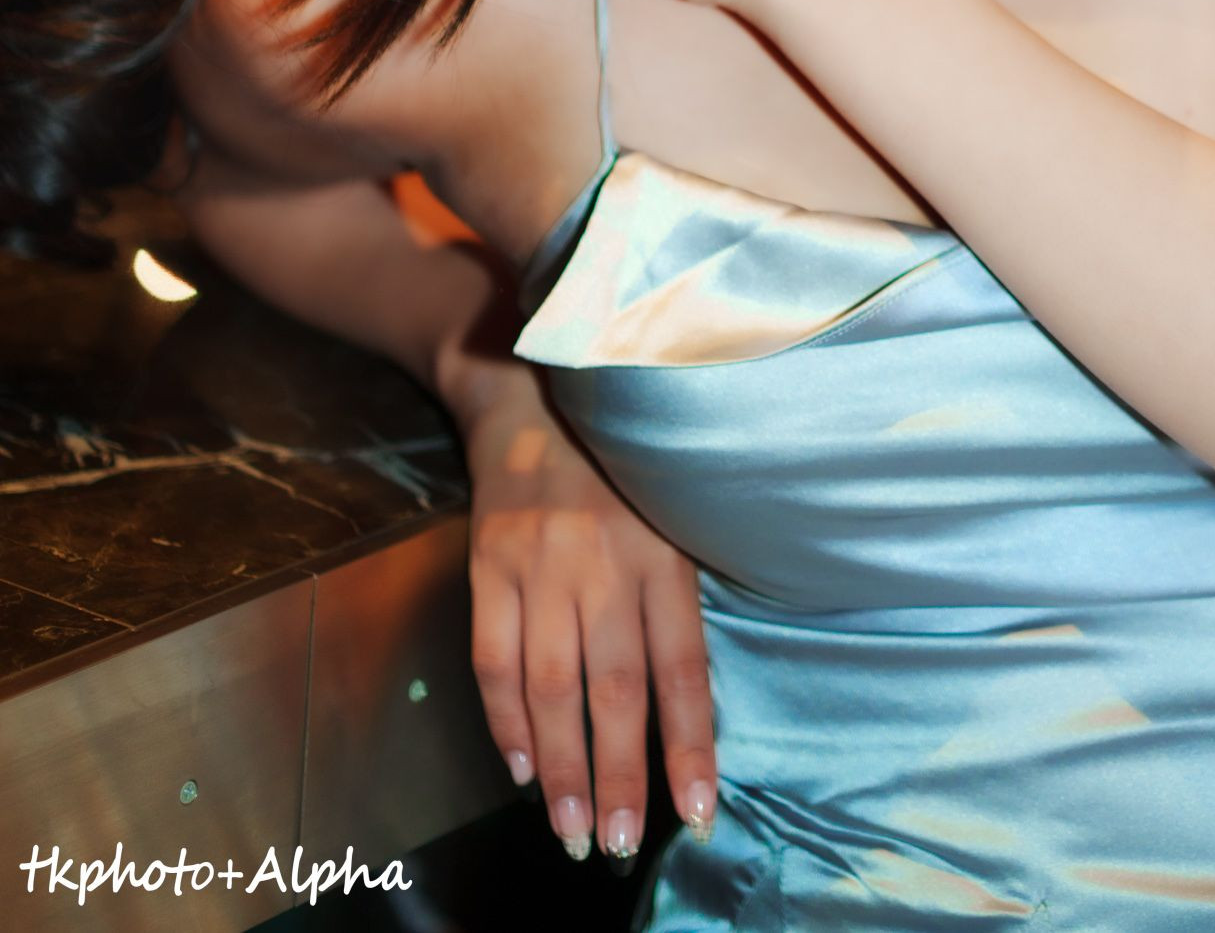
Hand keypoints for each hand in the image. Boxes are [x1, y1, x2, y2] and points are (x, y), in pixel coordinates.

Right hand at [461, 368, 717, 863]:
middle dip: (619, 776)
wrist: (535, 396)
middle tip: (616, 844)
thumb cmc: (622, 472)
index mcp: (665, 554)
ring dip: (562, 768)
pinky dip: (504, 721)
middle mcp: (605, 561)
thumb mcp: (672, 518)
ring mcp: (542, 562)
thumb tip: (690, 714)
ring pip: (550, 685)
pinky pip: (492, 657)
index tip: (698, 813)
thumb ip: (678, 603)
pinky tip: (522, 767)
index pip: (684, 667)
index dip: (691, 745)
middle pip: (614, 688)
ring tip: (571, 832)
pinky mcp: (489, 563)